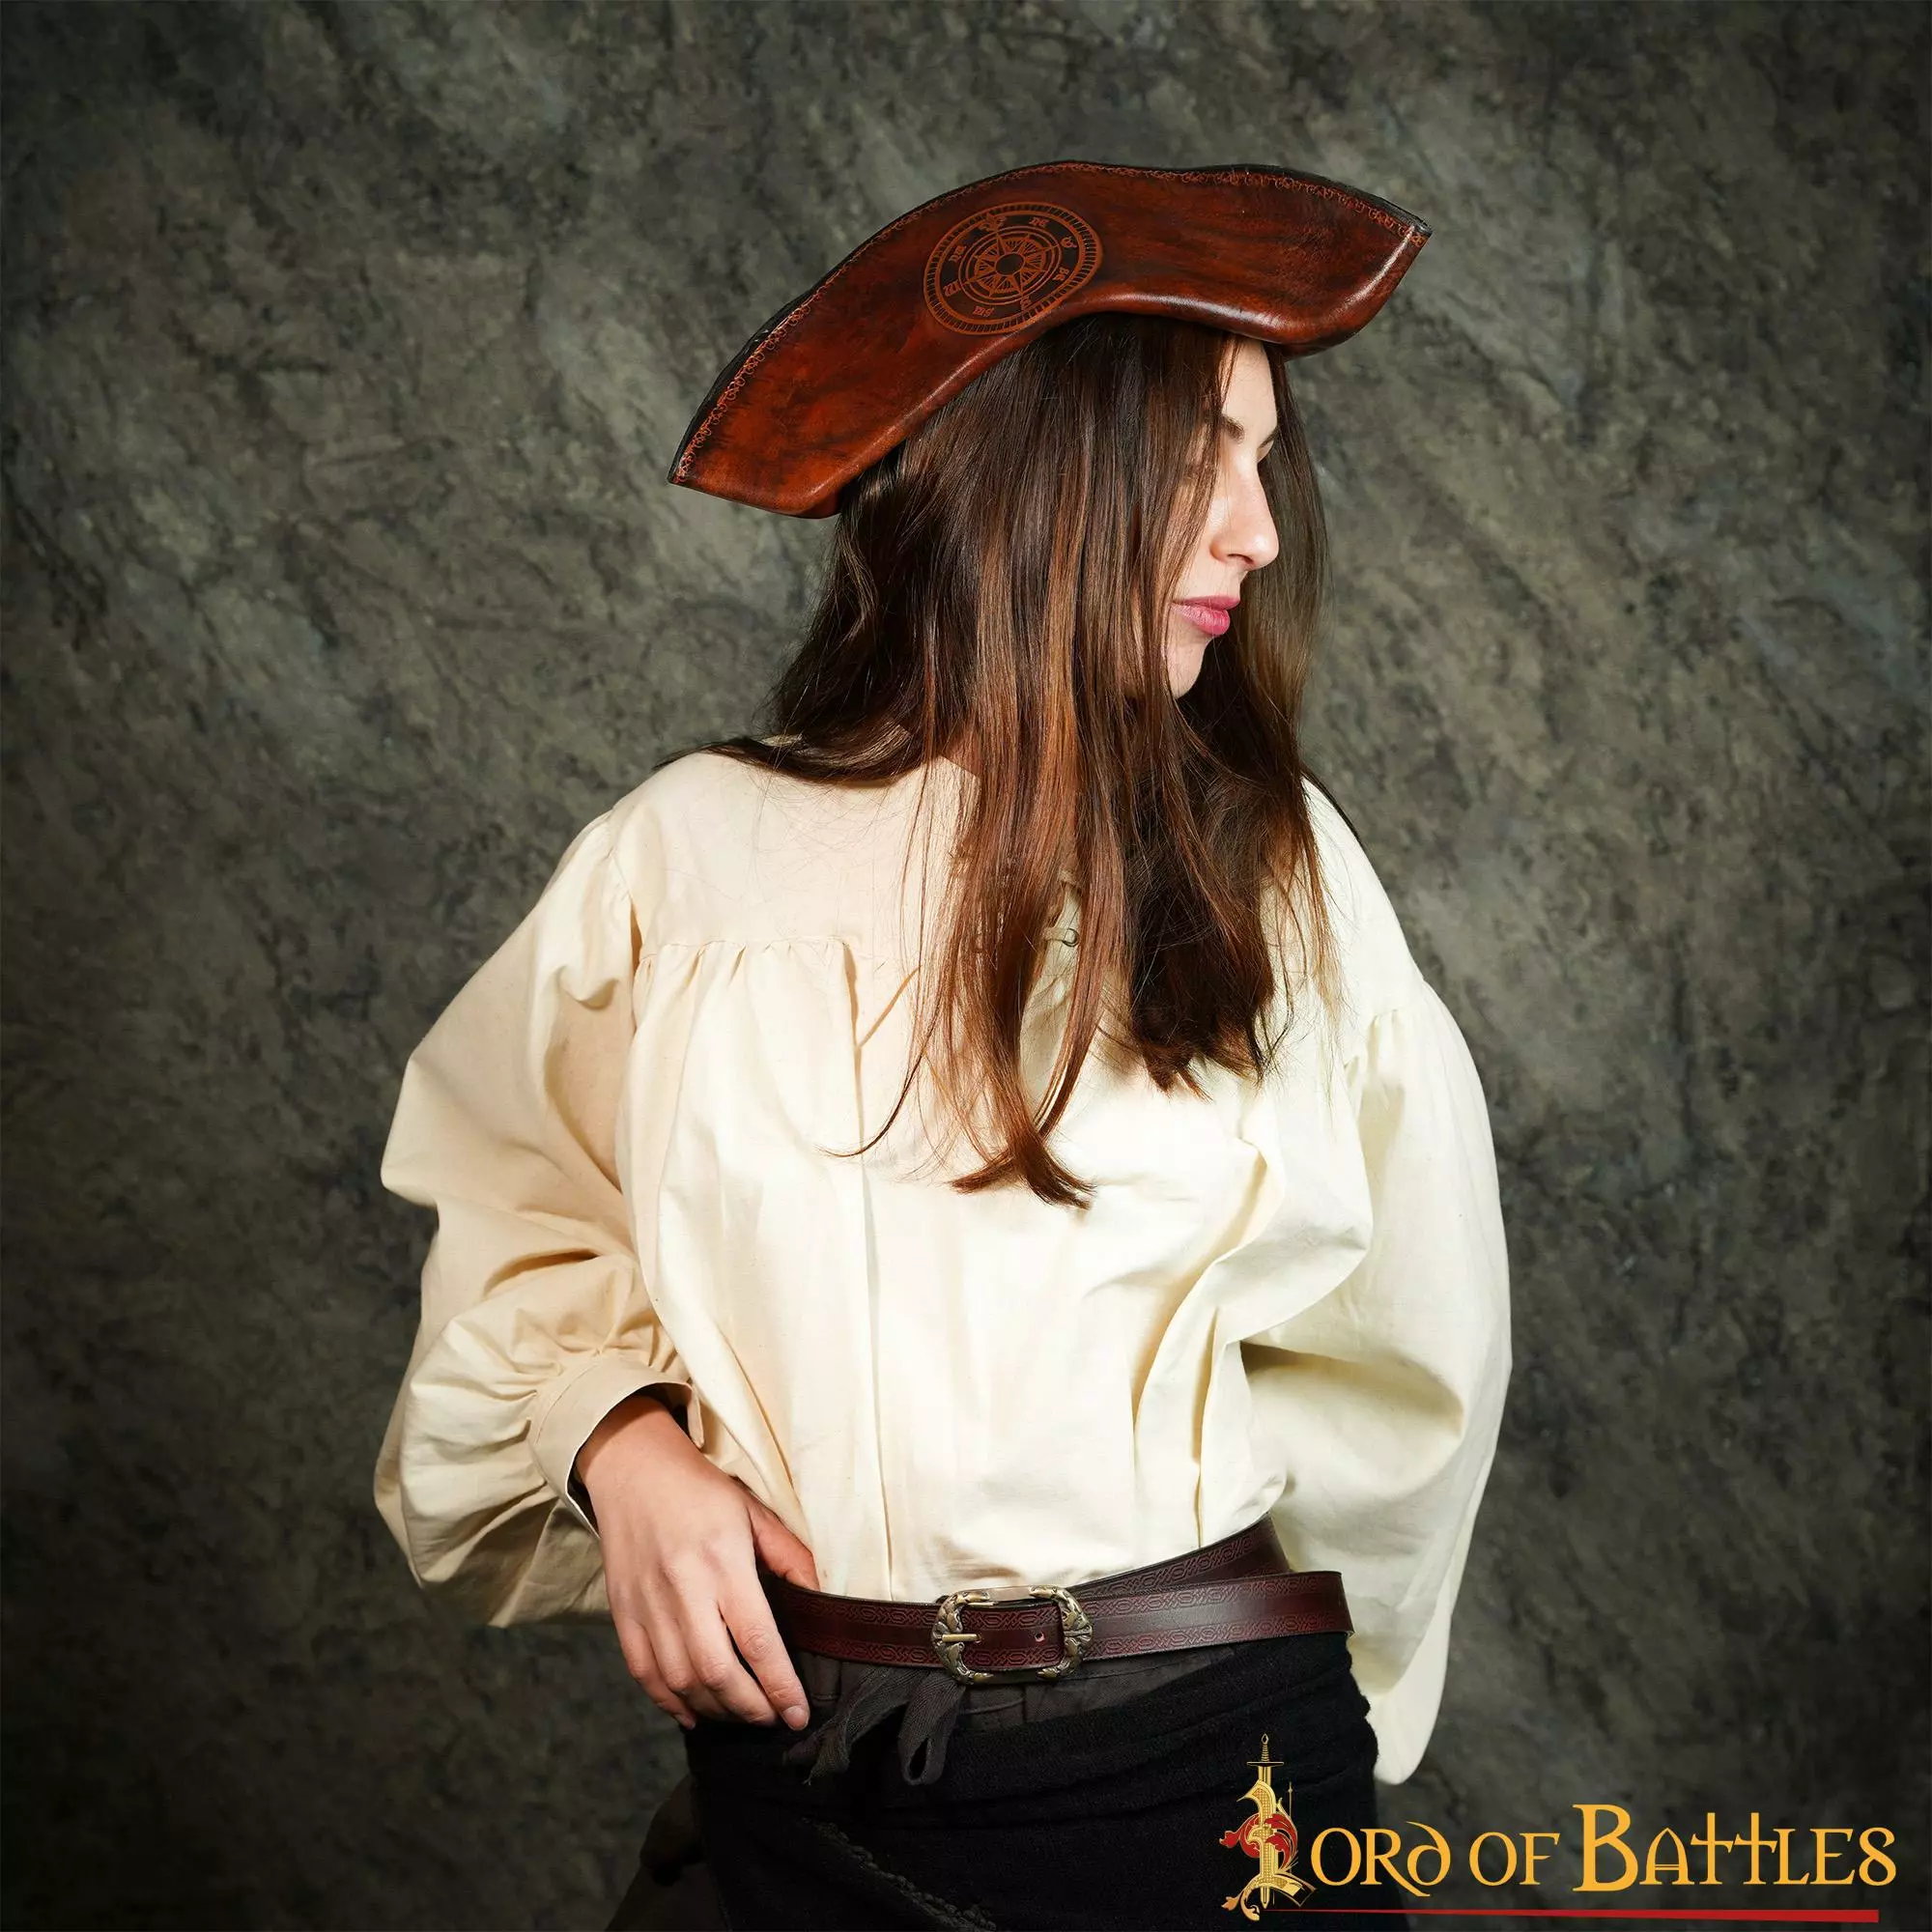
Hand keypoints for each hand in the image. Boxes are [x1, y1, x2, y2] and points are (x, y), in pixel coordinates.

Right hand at [576, 1390, 820, 1731]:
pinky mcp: (622, 1615)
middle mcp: (683, 1590)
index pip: (757, 1639)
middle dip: (751, 1708)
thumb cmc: (700, 1490)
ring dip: (715, 1711)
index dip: (780, 1685)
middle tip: (774, 1719)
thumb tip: (822, 1602)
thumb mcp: (754, 1512)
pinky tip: (695, 1713)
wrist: (632, 1469)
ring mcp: (647, 1606)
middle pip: (717, 1672)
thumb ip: (791, 1558)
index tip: (799, 1714)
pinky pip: (644, 1675)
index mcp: (722, 1562)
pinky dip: (670, 1703)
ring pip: (681, 1681)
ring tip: (742, 1715)